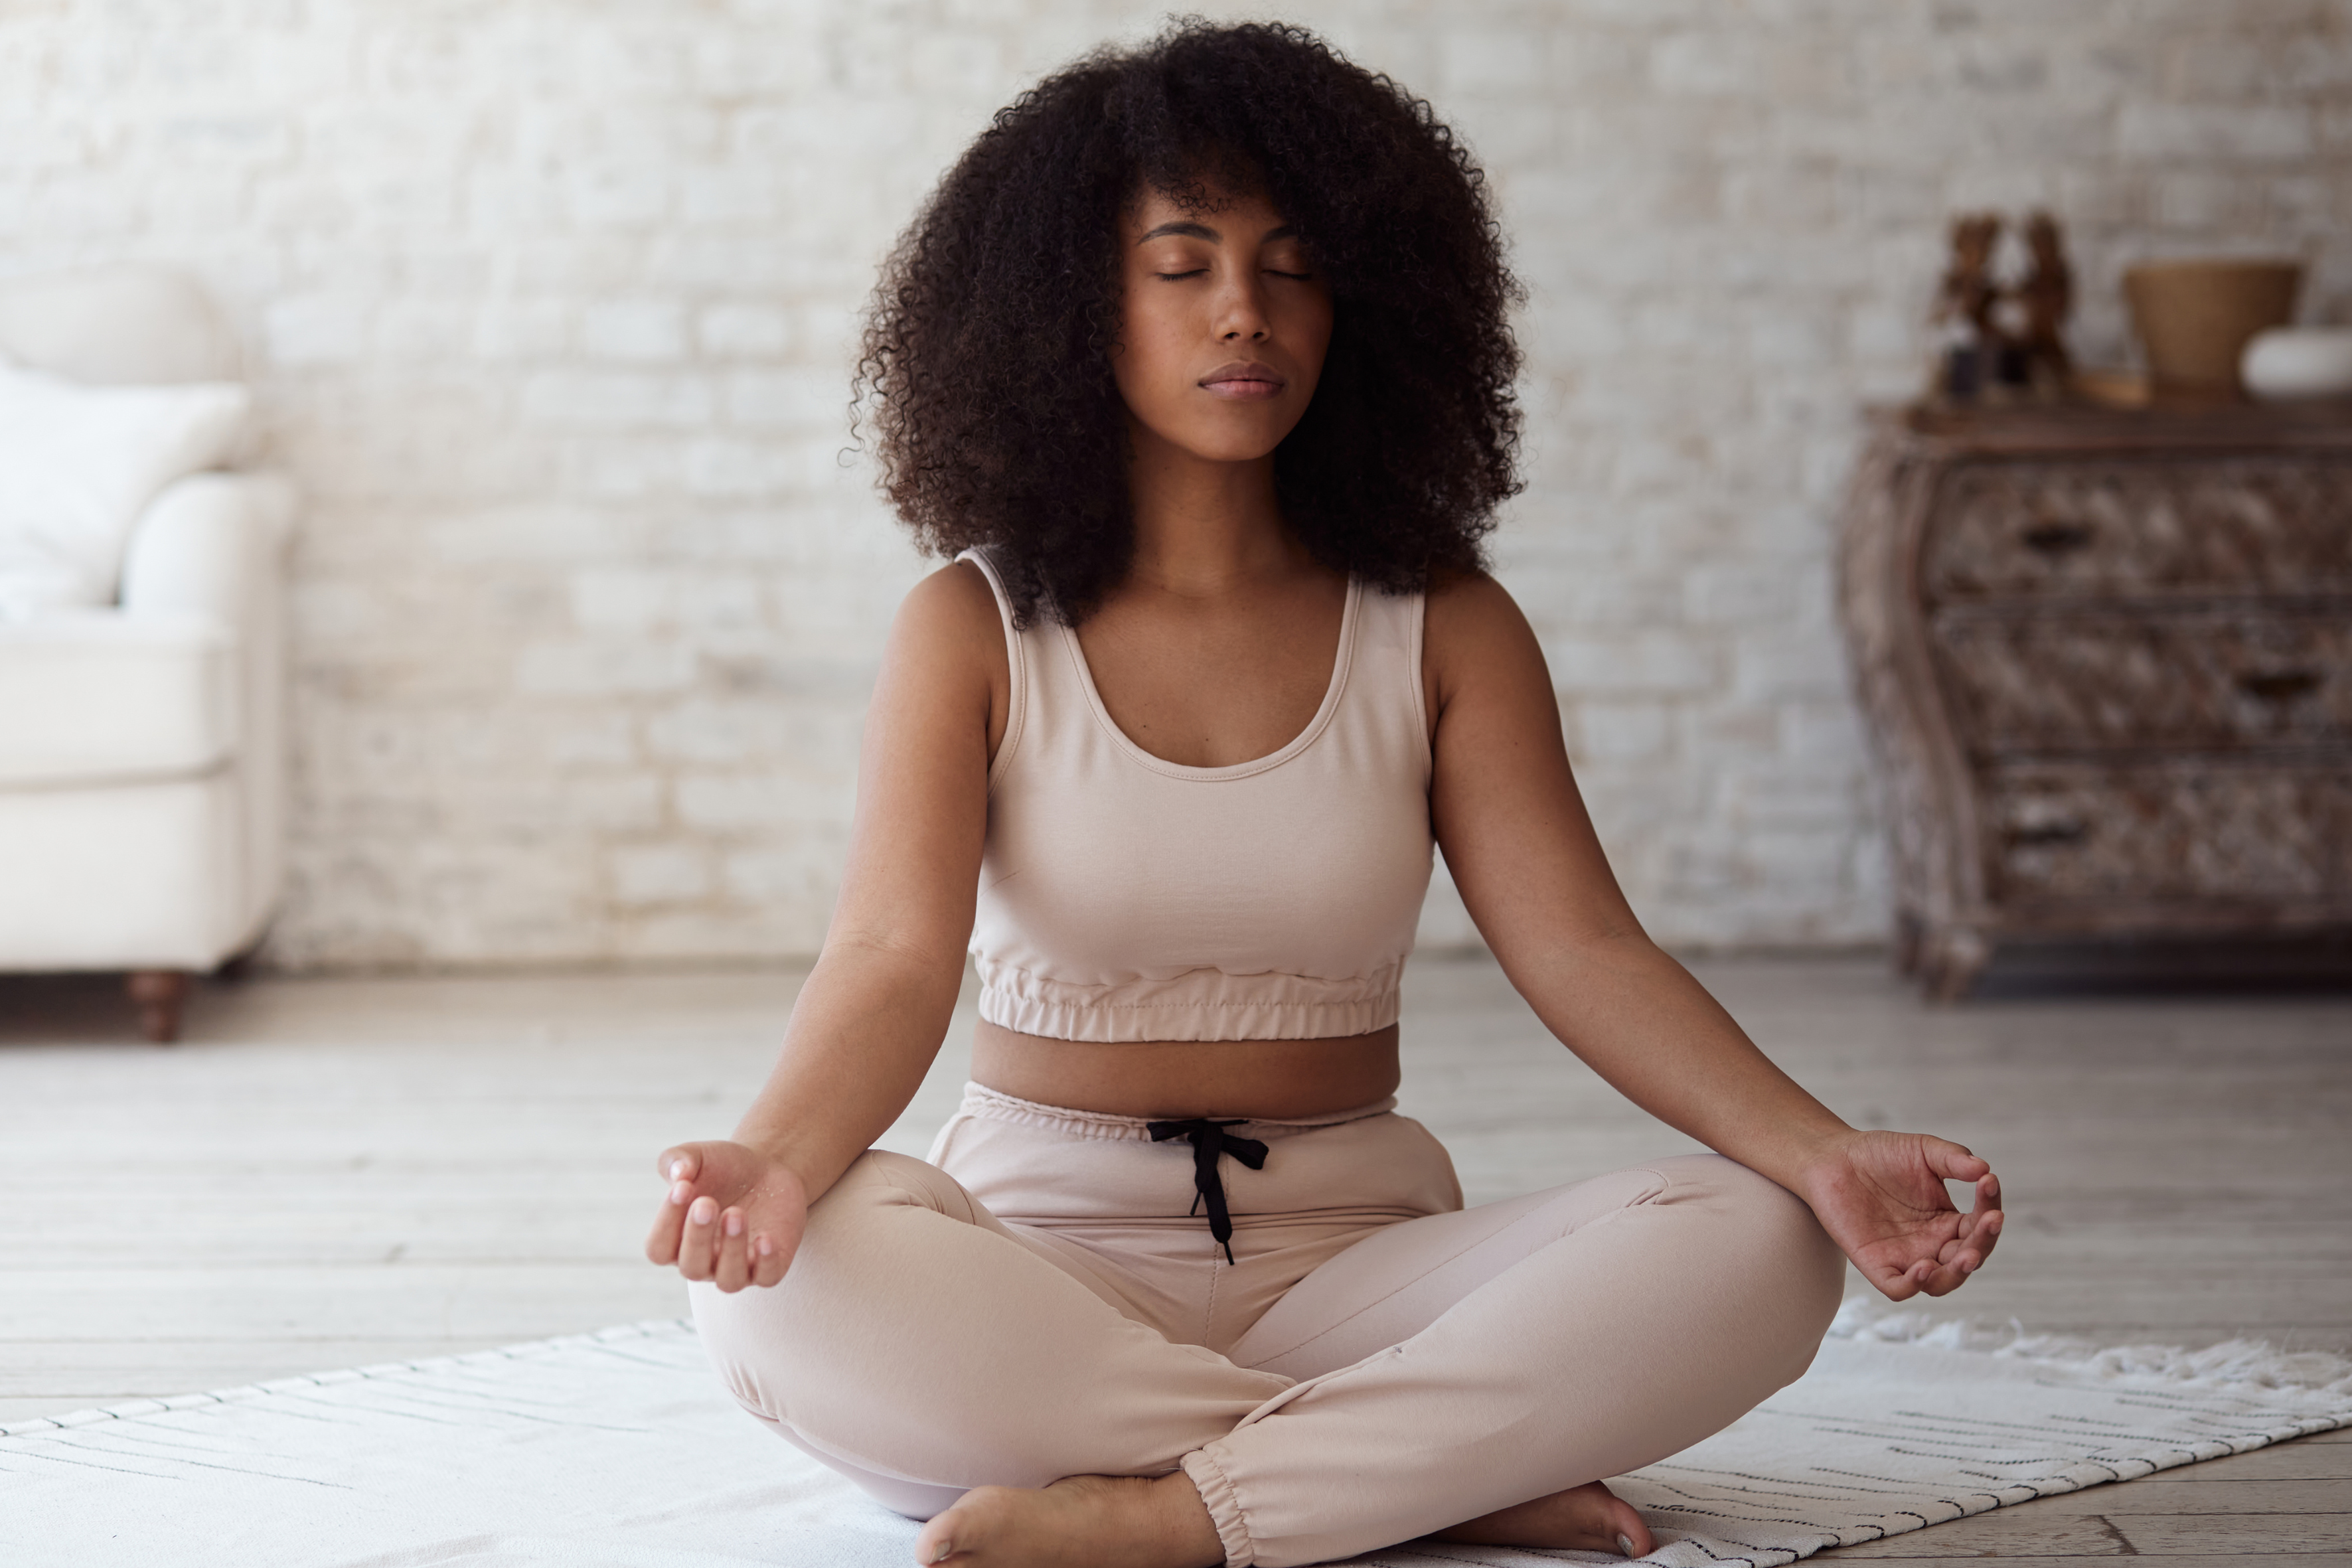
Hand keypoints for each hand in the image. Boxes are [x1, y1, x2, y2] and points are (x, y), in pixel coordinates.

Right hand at [643, 1140, 809, 1291]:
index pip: (659, 1249)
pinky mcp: (769, 1266)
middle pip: (691, 1267)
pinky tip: (765, 1237)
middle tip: (707, 1202)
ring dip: (731, 1250)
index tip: (683, 1187)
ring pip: (728, 1280)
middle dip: (697, 1236)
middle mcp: (703, 1262)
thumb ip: (677, 1160)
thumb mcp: (697, 1156)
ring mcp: (737, 1267)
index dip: (666, 1222)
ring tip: (736, 1213)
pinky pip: (766, 1277)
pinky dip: (766, 1262)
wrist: (765, 1168)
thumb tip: (679, 1173)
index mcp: (676, 1241)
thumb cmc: (722, 1168)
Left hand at [1795, 1130, 2002, 1300]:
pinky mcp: (1875, 1264)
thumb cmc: (1880, 1155)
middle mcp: (1931, 1244)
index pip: (1980, 1228)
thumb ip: (1952, 1159)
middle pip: (1967, 1260)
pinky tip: (1923, 1266)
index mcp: (1948, 1222)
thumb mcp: (1923, 1151)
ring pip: (1940, 1283)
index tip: (1988, 1182)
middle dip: (1982, 1245)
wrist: (1833, 1157)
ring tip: (1967, 1255)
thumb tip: (1984, 1168)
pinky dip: (1913, 1285)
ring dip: (1957, 1273)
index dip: (1990, 1211)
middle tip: (1989, 1222)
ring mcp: (1904, 1257)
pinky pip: (1898, 1288)